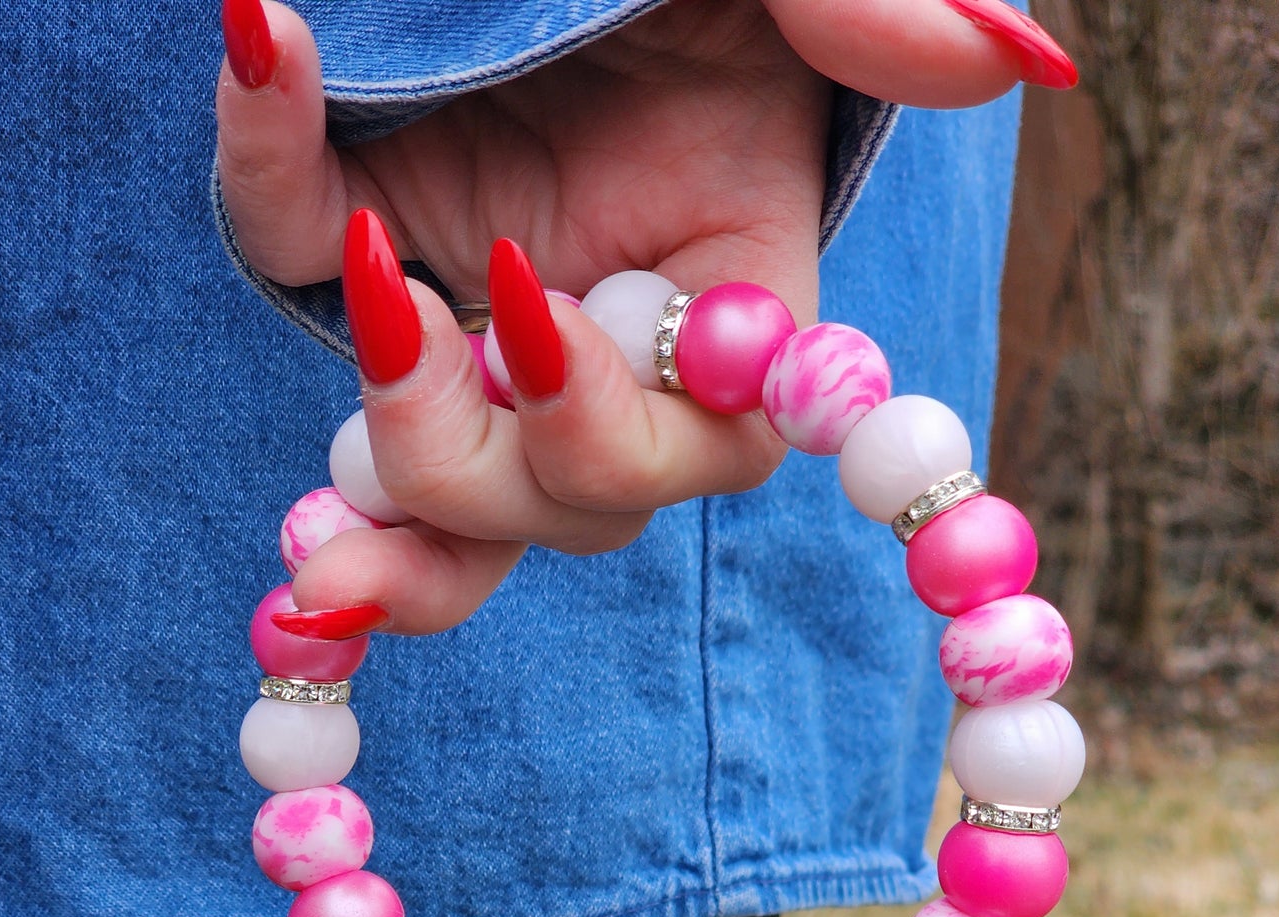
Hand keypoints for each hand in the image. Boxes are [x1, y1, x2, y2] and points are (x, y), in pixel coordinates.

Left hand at [216, 0, 1073, 632]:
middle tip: (458, 334)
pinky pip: (288, 242)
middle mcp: (603, 333)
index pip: (711, 442)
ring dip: (387, 484)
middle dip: (505, 472)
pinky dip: (266, 164)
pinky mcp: (352, 206)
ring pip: (433, 491)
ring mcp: (474, 296)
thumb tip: (1012, 60)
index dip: (643, 431)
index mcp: (726, 288)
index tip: (563, 308)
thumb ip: (884, 10)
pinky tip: (269, 46)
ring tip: (358, 373)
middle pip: (567, 505)